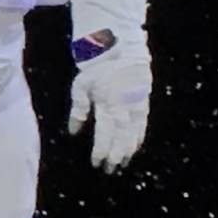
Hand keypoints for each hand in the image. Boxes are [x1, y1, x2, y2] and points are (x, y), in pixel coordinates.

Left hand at [67, 57, 151, 172]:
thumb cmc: (95, 67)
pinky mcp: (144, 100)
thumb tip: (73, 132)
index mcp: (108, 105)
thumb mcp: (81, 87)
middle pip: (121, 138)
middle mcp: (124, 108)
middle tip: (111, 170)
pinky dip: (139, 137)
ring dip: (128, 149)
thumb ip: (78, 110)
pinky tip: (135, 146)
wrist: (119, 48)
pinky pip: (143, 123)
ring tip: (122, 163)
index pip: (105, 134)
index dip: (101, 150)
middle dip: (115, 155)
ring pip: (134, 133)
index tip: (97, 163)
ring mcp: (136, 105)